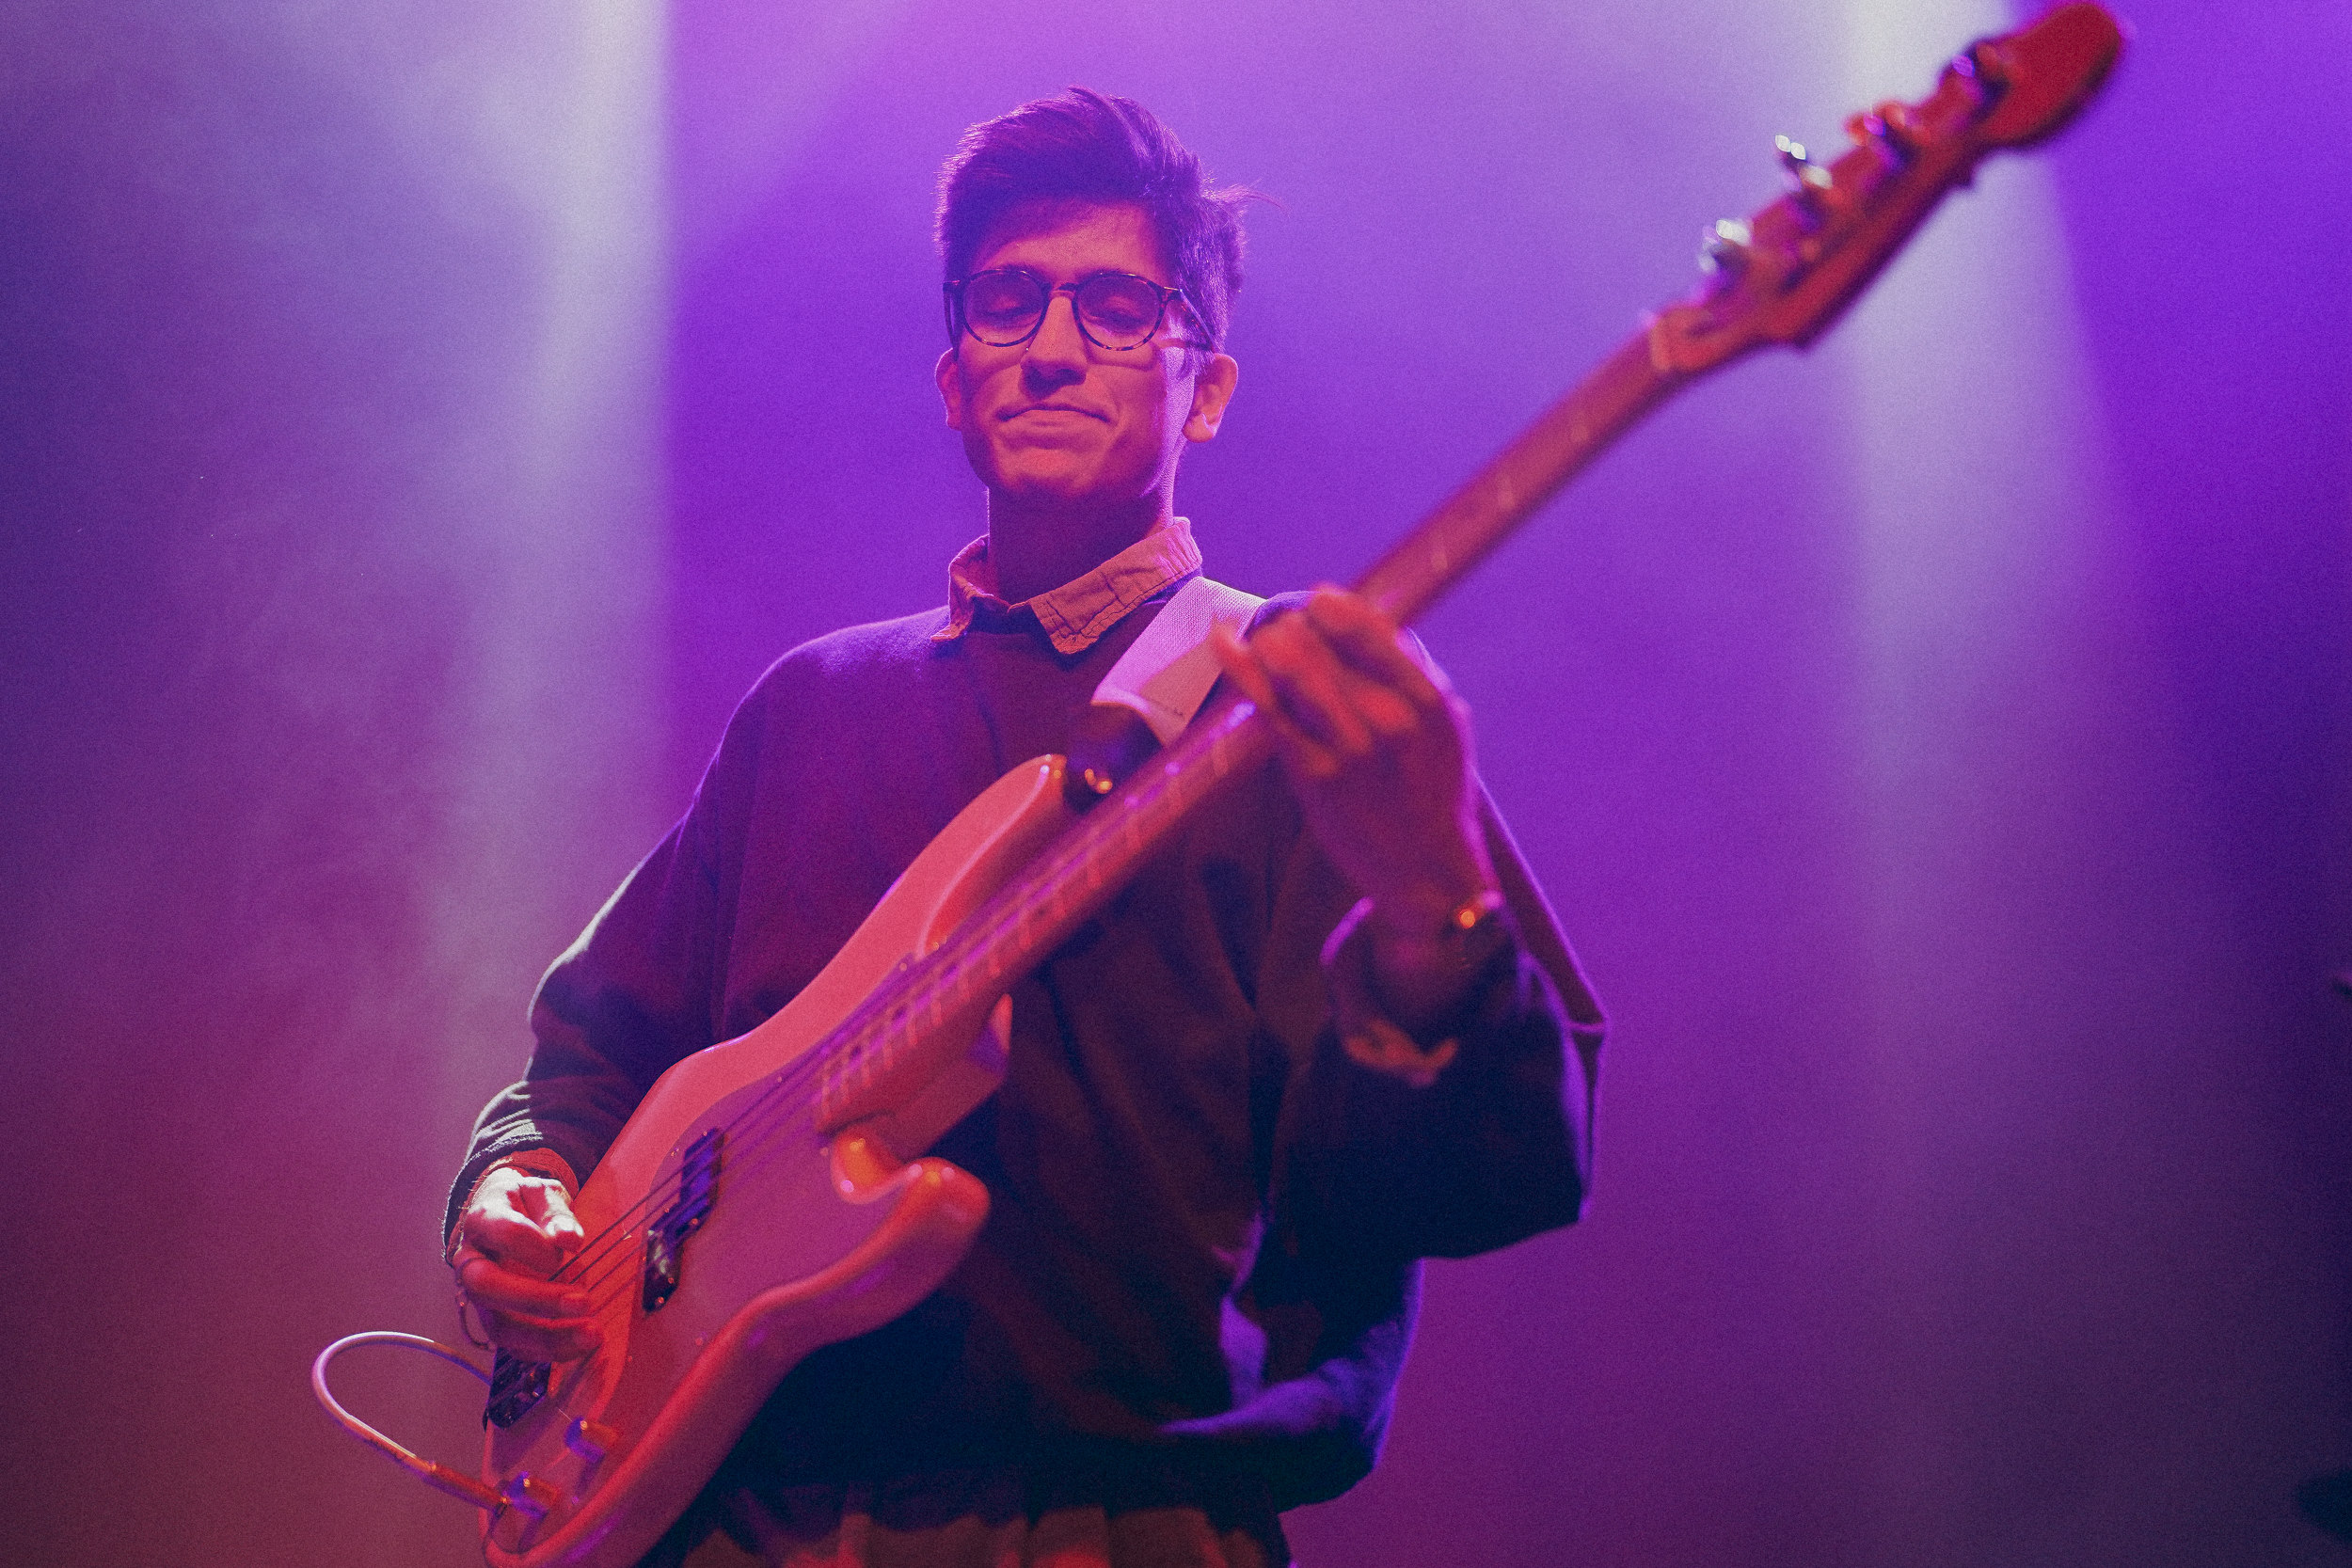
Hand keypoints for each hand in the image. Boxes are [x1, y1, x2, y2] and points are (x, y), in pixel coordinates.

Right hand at [450, 1163, 601, 1362]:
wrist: (506, 1214)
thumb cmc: (526, 1204)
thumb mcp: (542, 1193)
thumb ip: (555, 1212)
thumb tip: (568, 1240)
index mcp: (483, 1221)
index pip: (501, 1233)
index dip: (534, 1244)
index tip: (571, 1248)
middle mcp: (471, 1262)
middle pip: (487, 1288)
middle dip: (536, 1300)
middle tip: (583, 1301)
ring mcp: (481, 1297)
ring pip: (499, 1327)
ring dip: (546, 1337)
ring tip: (591, 1334)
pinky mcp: (496, 1320)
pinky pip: (513, 1346)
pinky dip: (547, 1351)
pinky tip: (580, 1346)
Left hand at [1212, 588, 1501, 1024]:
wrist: (1426, 871)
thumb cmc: (1431, 791)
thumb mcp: (1445, 726)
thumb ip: (1410, 673)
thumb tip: (1364, 618)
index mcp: (1429, 700)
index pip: (1371, 628)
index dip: (1333, 608)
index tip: (1316, 600)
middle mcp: (1390, 720)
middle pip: (1324, 642)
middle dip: (1294, 625)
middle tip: (1282, 628)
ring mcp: (1349, 749)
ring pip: (1293, 667)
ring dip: (1269, 643)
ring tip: (1261, 641)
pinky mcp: (1312, 776)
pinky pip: (1269, 709)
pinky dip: (1242, 670)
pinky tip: (1223, 642)